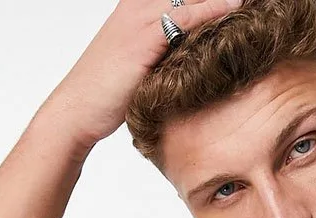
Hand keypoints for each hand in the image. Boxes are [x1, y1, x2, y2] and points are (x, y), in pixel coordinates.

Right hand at [38, 0, 242, 151]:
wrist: (78, 108)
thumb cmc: (111, 92)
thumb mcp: (147, 64)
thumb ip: (172, 51)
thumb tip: (206, 58)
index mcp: (139, 5)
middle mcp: (139, 4)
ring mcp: (140, 17)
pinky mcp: (143, 37)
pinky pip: (185, 16)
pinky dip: (212, 10)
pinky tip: (236, 7)